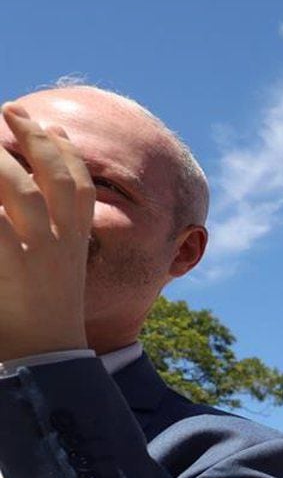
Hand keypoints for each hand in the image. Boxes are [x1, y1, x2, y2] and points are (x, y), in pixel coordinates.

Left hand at [0, 104, 92, 361]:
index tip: (53, 129)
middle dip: (34, 139)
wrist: (40, 367)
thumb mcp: (49, 278)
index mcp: (73, 247)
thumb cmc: (36, 326)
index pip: (80, 189)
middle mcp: (58, 245)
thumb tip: (21, 214)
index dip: (67, 154)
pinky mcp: (8, 264)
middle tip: (10, 110)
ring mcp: (33, 253)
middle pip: (56, 178)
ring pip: (16, 188)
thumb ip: (44, 245)